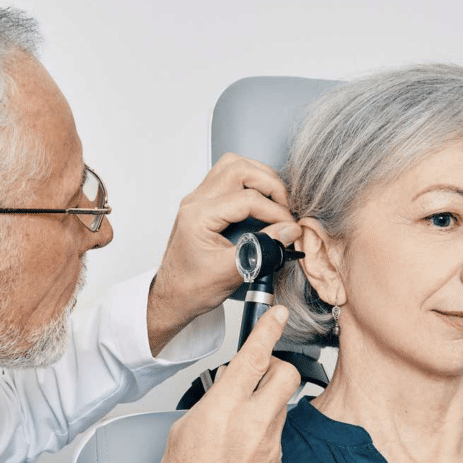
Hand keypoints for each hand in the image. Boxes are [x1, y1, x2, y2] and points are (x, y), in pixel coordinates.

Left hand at [147, 154, 299, 355]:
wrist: (173, 296)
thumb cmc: (192, 288)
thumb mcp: (231, 272)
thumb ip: (262, 249)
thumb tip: (288, 231)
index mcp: (198, 216)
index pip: (246, 199)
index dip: (275, 211)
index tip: (289, 227)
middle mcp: (195, 201)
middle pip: (239, 168)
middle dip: (269, 184)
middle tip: (284, 208)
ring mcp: (198, 200)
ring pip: (232, 166)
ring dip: (259, 178)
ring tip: (275, 201)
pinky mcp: (203, 204)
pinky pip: (228, 177)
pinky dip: (249, 183)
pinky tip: (261, 202)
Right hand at [155, 306, 299, 462]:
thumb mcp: (184, 430)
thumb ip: (210, 404)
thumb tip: (223, 393)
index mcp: (226, 407)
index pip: (255, 355)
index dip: (269, 329)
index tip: (278, 316)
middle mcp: (255, 422)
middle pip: (288, 374)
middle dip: (278, 366)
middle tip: (260, 373)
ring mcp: (271, 443)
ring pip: (282, 406)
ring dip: (267, 402)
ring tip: (241, 420)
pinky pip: (277, 434)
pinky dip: (263, 431)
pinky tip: (242, 447)